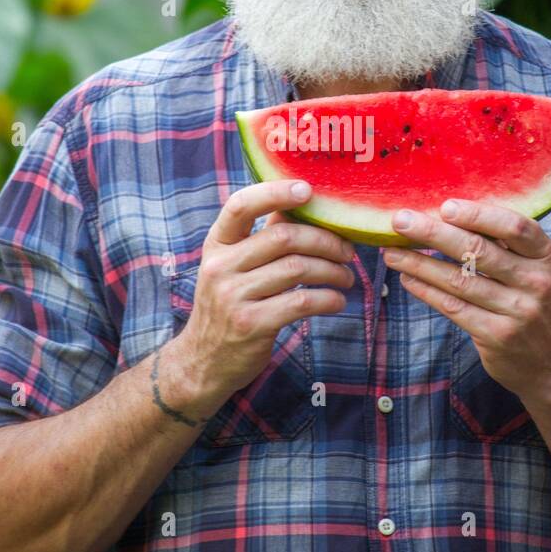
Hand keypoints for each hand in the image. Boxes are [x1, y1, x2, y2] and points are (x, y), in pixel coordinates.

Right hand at [178, 179, 354, 409]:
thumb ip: (260, 238)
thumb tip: (302, 205)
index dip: (275, 192)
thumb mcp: (231, 267)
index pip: (240, 205)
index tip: (309, 190)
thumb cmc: (228, 306)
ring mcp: (233, 296)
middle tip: (348, 251)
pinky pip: (302, 301)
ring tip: (347, 277)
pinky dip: (328, 299)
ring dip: (333, 271)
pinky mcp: (251, 324)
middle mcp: (221, 266)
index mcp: (216, 244)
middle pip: (283, 236)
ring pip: (298, 268)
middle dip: (325, 240)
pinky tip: (337, 302)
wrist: (202, 362)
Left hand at [382, 198, 550, 406]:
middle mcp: (536, 282)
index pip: (516, 227)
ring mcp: (518, 311)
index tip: (444, 206)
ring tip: (391, 252)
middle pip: (478, 251)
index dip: (479, 215)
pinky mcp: (497, 335)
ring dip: (419, 264)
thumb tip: (445, 212)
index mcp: (545, 256)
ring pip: (459, 280)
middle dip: (433, 233)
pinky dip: (426, 290)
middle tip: (400, 221)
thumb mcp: (532, 269)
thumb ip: (502, 244)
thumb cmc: (531, 301)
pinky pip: (453, 307)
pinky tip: (407, 279)